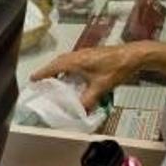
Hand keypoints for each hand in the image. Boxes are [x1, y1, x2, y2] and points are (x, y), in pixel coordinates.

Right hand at [30, 43, 147, 109]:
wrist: (134, 56)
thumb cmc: (116, 67)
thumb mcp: (100, 87)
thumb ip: (88, 100)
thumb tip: (80, 111)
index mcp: (76, 61)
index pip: (53, 67)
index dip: (42, 73)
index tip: (32, 79)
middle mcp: (78, 55)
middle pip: (57, 62)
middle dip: (48, 71)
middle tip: (41, 81)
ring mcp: (85, 53)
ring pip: (66, 61)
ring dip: (58, 69)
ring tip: (55, 81)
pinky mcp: (91, 55)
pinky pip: (74, 61)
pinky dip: (68, 68)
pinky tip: (73, 77)